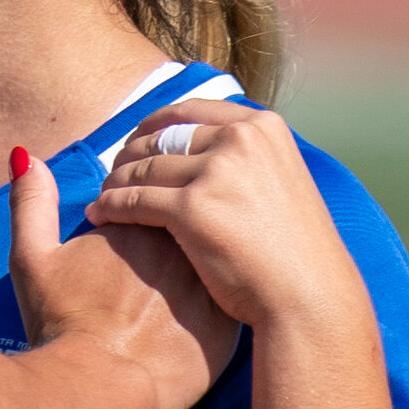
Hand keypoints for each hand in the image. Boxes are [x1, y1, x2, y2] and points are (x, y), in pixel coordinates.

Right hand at [9, 146, 236, 408]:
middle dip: (180, 239)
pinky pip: (232, 303)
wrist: (96, 387)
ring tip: (176, 299)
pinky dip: (221, 305)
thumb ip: (31, 202)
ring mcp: (207, 285)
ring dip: (207, 269)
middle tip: (152, 277)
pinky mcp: (226, 325)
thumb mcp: (32, 258)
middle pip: (192, 227)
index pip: (156, 199)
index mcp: (140, 224)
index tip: (129, 246)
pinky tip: (199, 321)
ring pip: (217, 263)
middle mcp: (182, 247)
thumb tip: (26, 157)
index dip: (143, 217)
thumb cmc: (61, 323)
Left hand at [91, 101, 363, 336]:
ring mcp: (217, 172)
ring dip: (115, 181)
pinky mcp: (192, 208)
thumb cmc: (295, 253)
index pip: (191, 111)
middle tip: (113, 171)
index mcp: (263, 128)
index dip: (155, 123)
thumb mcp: (282, 183)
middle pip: (162, 136)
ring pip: (142, 166)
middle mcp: (241, 139)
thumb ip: (247, 158)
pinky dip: (111, 206)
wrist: (309, 297)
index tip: (137, 139)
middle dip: (130, 153)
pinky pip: (134, 199)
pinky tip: (100, 216)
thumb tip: (206, 145)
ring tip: (104, 195)